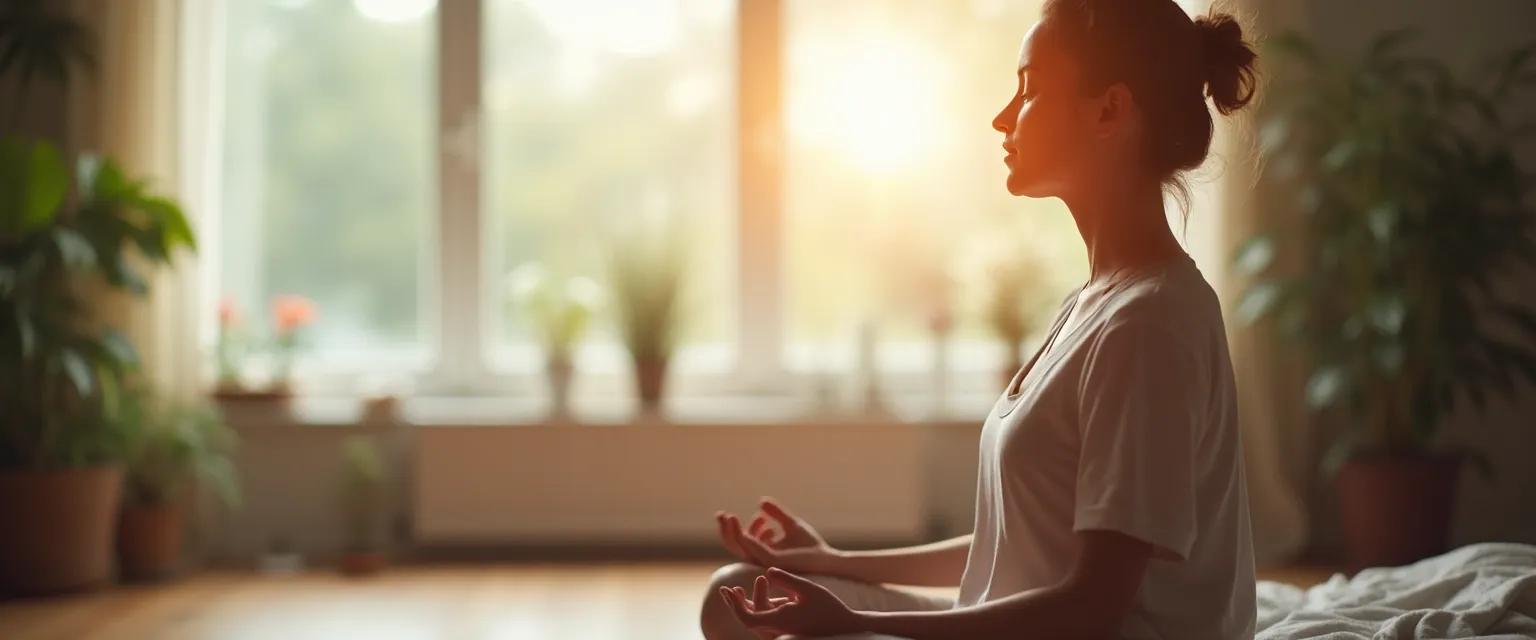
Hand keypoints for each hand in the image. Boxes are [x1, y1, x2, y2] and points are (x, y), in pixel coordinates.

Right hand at [716, 497, 836, 574]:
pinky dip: (746, 538)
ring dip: (732, 532)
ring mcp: (765, 561)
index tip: (751, 514)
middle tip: (721, 514)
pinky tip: (744, 528)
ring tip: (730, 516)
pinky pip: (754, 550)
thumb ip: (776, 514)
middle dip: (725, 530)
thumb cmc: (810, 546)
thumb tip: (761, 502)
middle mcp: (761, 558)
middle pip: (735, 546)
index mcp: (763, 552)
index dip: (737, 528)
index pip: (743, 541)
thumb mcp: (791, 524)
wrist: (826, 558)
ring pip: (740, 548)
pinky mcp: (773, 562)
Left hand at [719, 568, 864, 637]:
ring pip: (756, 620)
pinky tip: (760, 588)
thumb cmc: (829, 607)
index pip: (748, 619)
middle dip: (735, 605)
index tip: (732, 589)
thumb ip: (787, 579)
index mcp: (780, 620)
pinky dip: (758, 606)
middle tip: (727, 589)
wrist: (845, 626)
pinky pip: (766, 618)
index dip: (736, 606)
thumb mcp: (808, 589)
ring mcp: (782, 628)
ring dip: (745, 605)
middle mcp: (778, 628)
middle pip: (748, 621)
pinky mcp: (787, 626)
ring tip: (738, 589)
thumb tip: (767, 571)